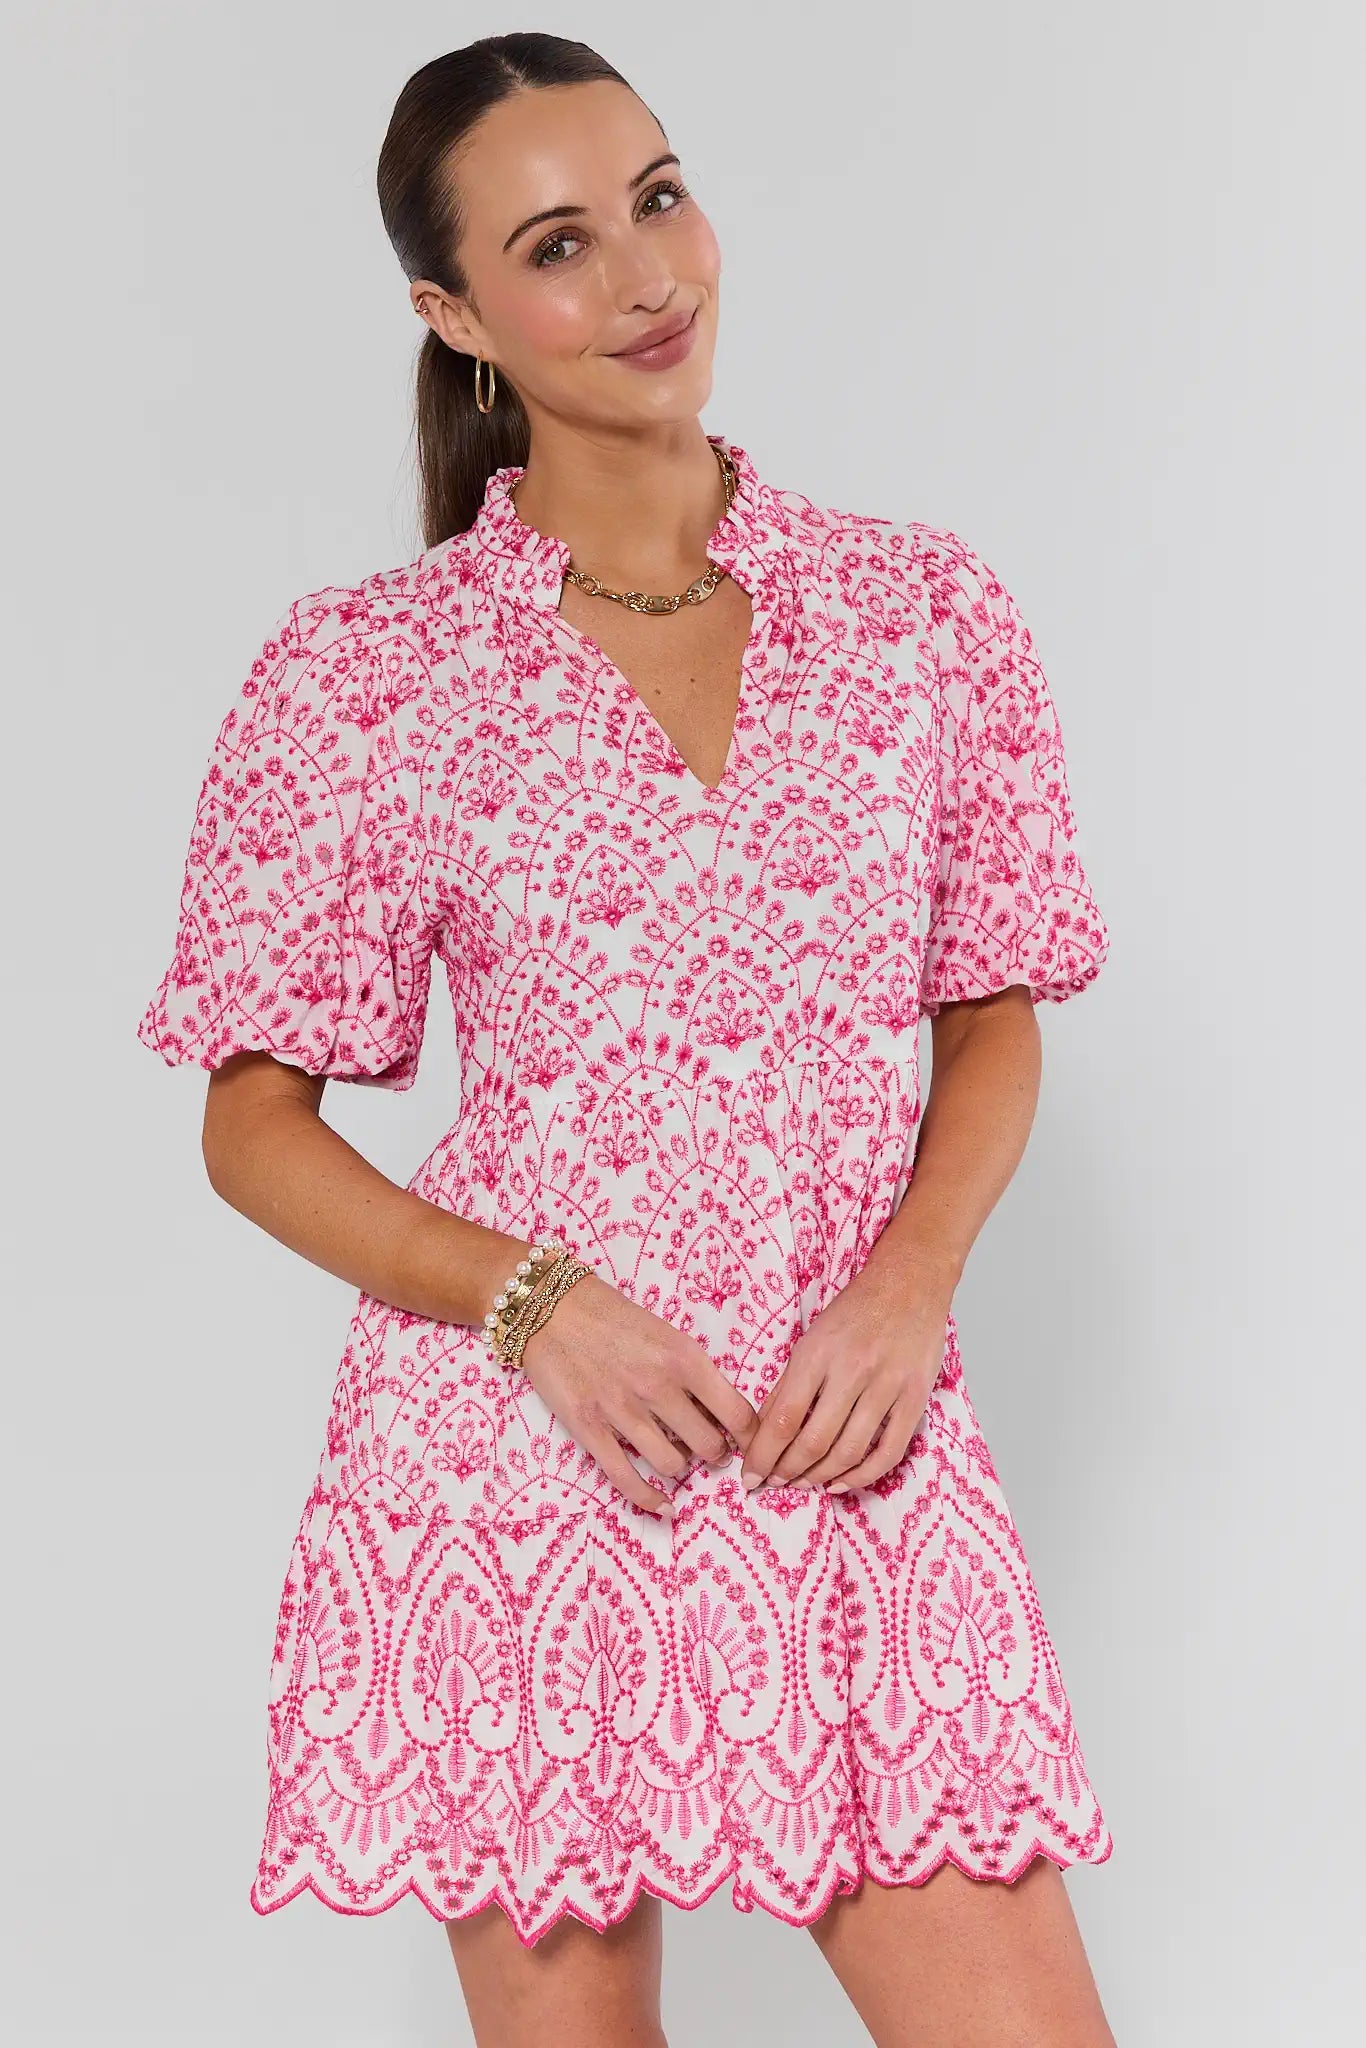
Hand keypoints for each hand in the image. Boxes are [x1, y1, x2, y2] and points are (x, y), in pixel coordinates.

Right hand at [516, 1273, 760, 1517]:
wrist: (552, 1307)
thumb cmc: (612, 1315)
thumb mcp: (665, 1332)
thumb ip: (692, 1371)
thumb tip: (719, 1413)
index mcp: (684, 1357)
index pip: (736, 1414)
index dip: (749, 1437)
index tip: (749, 1444)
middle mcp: (657, 1386)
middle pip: (708, 1445)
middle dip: (715, 1454)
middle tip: (711, 1452)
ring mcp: (622, 1410)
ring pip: (672, 1464)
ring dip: (680, 1468)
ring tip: (678, 1460)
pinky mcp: (589, 1428)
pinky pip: (626, 1477)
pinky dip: (650, 1499)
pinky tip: (665, 1507)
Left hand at [738, 1267, 952, 1493]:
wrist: (911, 1283)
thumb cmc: (856, 1310)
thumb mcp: (811, 1338)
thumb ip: (787, 1384)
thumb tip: (761, 1430)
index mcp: (818, 1353)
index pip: (783, 1418)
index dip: (764, 1456)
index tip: (751, 1475)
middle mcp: (853, 1371)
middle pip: (814, 1442)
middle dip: (788, 1472)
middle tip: (775, 1484)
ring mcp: (888, 1386)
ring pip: (849, 1451)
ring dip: (820, 1478)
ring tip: (803, 1484)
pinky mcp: (915, 1398)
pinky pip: (889, 1452)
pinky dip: (863, 1476)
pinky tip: (842, 1483)